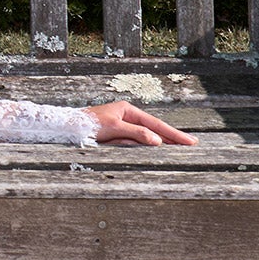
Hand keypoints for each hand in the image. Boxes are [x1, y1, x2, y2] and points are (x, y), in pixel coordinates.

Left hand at [83, 100, 197, 145]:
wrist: (66, 128)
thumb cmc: (87, 125)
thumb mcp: (114, 129)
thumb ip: (136, 134)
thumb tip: (158, 141)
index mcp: (128, 110)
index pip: (156, 124)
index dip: (173, 134)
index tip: (190, 141)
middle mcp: (126, 116)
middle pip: (154, 128)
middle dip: (172, 136)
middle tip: (192, 144)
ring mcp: (122, 125)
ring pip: (146, 135)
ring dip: (161, 141)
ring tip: (179, 147)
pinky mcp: (116, 135)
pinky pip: (136, 141)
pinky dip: (147, 145)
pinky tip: (156, 149)